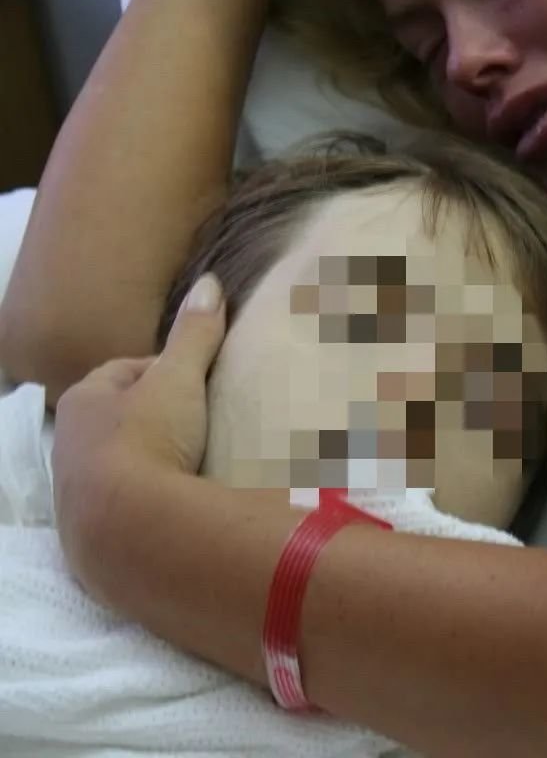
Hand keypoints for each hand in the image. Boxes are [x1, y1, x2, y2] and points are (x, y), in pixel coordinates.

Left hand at [53, 274, 225, 573]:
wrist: (128, 530)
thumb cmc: (147, 438)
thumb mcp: (179, 379)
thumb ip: (195, 334)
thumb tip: (210, 282)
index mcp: (82, 401)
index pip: (122, 371)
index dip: (162, 372)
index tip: (194, 381)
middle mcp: (67, 444)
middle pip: (118, 419)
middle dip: (153, 417)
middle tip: (195, 419)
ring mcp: (76, 493)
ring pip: (116, 463)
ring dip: (148, 459)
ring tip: (191, 461)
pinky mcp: (89, 535)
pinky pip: (123, 505)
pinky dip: (147, 499)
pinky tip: (175, 500)